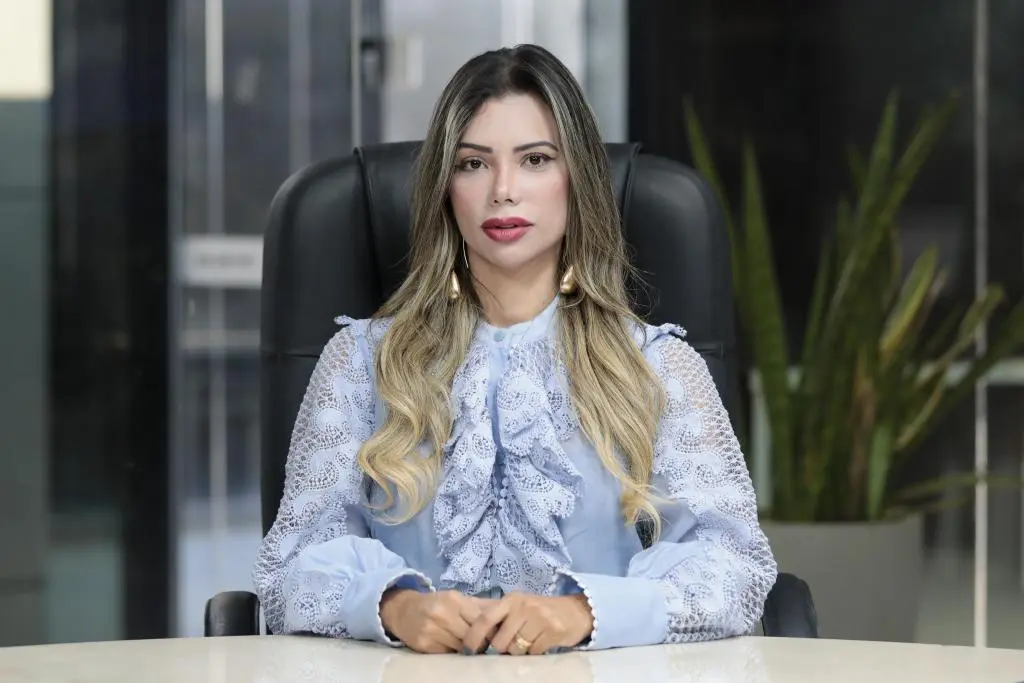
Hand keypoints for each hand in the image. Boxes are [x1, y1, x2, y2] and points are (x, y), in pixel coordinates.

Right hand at [380, 589, 492, 653]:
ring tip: (474, 647)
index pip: (481, 618)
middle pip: (472, 634)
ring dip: (470, 649)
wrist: (403, 610)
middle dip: (482, 641)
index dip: (491, 628)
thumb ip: (480, 605)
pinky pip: (448, 652)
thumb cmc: (436, 604)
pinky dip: (455, 652)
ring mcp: (432, 630)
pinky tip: (456, 648)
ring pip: (461, 646)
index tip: (497, 634)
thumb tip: (504, 609)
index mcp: (454, 599)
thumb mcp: (456, 598)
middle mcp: (442, 614)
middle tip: (488, 645)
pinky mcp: (425, 644)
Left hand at [462, 592, 593, 655]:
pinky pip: (533, 652)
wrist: (576, 611)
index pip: (486, 618)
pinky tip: (540, 643)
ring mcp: (540, 618)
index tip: (467, 650)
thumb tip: (471, 633)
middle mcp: (524, 606)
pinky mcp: (553, 631)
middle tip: (509, 646)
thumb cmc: (541, 611)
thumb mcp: (519, 607)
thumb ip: (499, 616)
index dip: (474, 636)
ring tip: (528, 642)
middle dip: (501, 649)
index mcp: (511, 600)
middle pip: (500, 640)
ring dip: (519, 652)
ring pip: (517, 649)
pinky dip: (534, 652)